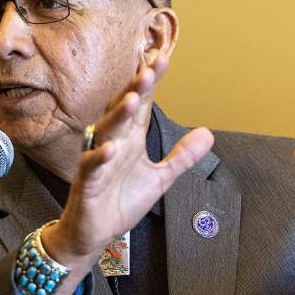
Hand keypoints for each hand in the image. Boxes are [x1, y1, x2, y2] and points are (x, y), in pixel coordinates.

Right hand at [42, 57, 213, 294]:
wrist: (93, 234)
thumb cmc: (120, 201)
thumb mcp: (160, 178)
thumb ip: (182, 157)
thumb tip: (208, 133)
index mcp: (129, 140)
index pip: (142, 106)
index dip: (150, 84)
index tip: (162, 60)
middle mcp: (113, 144)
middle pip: (123, 111)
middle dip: (136, 90)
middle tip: (149, 70)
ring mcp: (97, 162)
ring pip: (106, 132)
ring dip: (118, 116)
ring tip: (133, 99)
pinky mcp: (87, 183)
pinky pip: (91, 166)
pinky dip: (99, 157)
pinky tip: (110, 149)